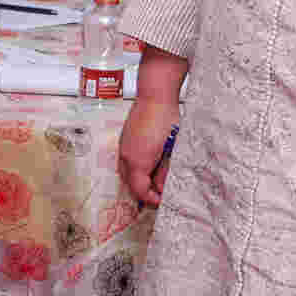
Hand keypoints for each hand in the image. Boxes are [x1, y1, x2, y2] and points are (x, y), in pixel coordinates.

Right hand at [117, 91, 180, 207]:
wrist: (155, 95)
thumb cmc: (166, 118)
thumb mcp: (172, 150)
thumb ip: (166, 172)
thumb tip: (163, 188)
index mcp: (138, 161)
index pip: (140, 191)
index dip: (152, 200)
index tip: (163, 201)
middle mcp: (126, 156)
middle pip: (130, 185)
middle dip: (145, 192)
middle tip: (161, 193)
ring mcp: (123, 147)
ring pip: (127, 174)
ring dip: (140, 180)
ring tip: (158, 178)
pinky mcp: (124, 140)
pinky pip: (126, 162)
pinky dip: (137, 169)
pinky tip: (151, 163)